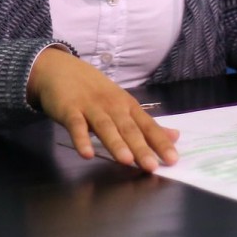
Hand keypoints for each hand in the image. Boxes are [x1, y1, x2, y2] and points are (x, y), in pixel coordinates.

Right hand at [27, 47, 179, 170]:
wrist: (61, 69)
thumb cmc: (96, 90)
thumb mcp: (123, 104)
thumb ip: (146, 123)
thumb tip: (175, 136)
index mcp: (128, 106)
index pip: (148, 126)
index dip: (160, 142)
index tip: (173, 159)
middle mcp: (113, 106)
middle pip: (129, 129)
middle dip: (141, 148)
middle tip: (152, 167)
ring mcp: (91, 107)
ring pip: (105, 127)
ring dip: (116, 143)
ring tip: (126, 161)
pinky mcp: (70, 110)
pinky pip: (76, 126)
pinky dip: (81, 139)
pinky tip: (87, 154)